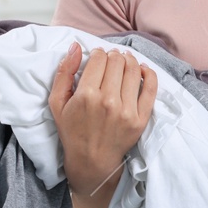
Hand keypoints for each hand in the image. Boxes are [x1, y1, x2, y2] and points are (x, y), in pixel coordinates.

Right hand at [48, 41, 156, 197]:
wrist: (91, 161)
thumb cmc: (72, 131)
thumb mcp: (57, 103)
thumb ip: (64, 73)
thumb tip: (75, 46)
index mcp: (86, 95)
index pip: (99, 59)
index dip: (98, 53)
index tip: (98, 57)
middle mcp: (108, 101)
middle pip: (117, 61)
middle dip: (113, 55)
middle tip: (111, 59)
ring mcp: (127, 110)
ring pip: (133, 70)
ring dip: (129, 60)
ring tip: (124, 61)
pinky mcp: (141, 118)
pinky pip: (151, 88)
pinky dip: (148, 73)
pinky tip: (142, 69)